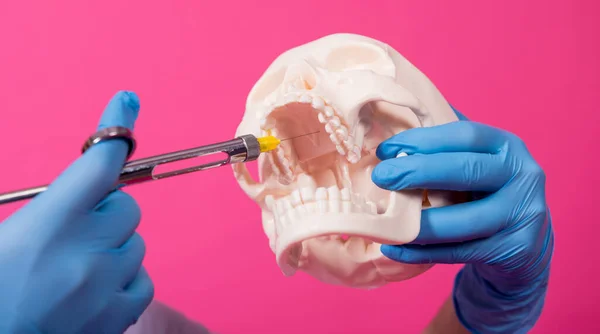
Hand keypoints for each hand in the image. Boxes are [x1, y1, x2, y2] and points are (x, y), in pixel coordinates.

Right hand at [0, 91, 153, 332]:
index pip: (97, 166)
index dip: (114, 131)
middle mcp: (85, 251)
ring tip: (76, 271)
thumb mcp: (10, 233)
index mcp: (49, 224)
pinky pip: (143, 278)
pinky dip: (124, 279)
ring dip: (113, 248)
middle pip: (126, 205)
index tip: (126, 103)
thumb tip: (96, 184)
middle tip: (74, 235)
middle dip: (105, 212)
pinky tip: (93, 292)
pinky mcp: (121, 314)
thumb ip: (55, 204)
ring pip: (136, 242)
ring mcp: (107, 285)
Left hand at [371, 106, 553, 332]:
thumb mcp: (478, 161)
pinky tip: (394, 248)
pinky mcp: (514, 250)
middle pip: (465, 171)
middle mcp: (523, 176)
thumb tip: (398, 116)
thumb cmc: (487, 193)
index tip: (386, 149)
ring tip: (385, 222)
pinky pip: (460, 252)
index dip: (422, 140)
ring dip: (419, 223)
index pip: (465, 135)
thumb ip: (447, 143)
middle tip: (380, 177)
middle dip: (417, 172)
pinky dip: (422, 252)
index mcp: (508, 146)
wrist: (527, 244)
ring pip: (463, 221)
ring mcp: (522, 215)